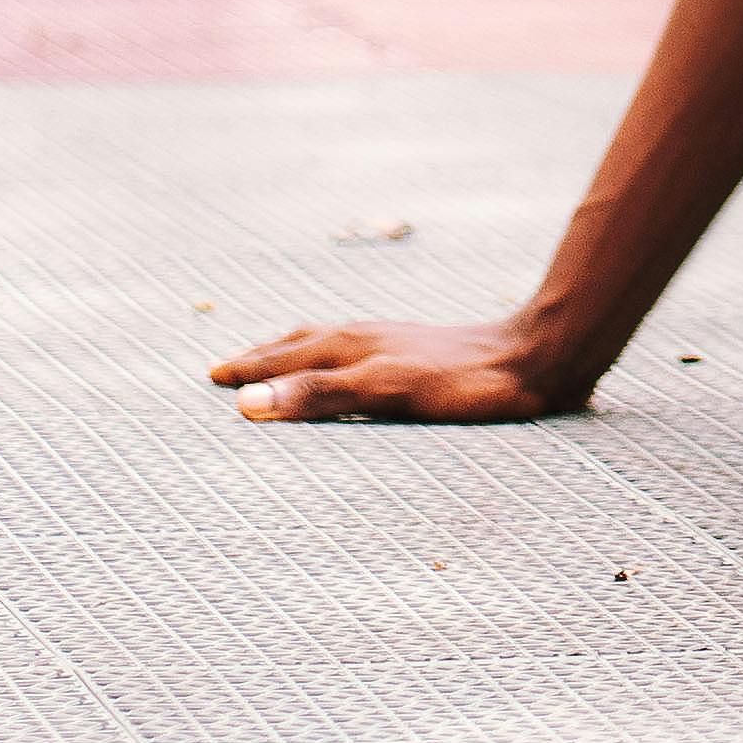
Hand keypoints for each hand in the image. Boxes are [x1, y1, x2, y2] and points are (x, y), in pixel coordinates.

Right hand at [208, 314, 590, 423]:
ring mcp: (391, 343)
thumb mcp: (386, 392)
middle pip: (299, 345)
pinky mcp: (416, 356)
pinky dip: (328, 361)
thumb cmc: (461, 382)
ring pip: (327, 344)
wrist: (532, 360)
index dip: (248, 370)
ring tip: (273, 363)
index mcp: (350, 345)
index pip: (283, 359)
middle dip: (260, 358)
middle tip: (224, 370)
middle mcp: (365, 338)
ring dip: (292, 355)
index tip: (211, 379)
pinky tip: (346, 371)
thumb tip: (248, 404)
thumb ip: (320, 396)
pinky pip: (354, 353)